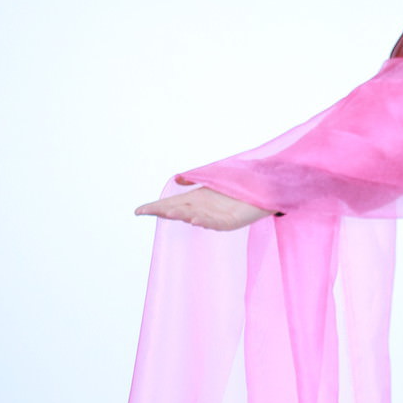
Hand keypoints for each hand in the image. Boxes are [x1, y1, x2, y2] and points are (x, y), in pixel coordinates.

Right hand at [134, 178, 278, 228]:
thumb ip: (196, 179)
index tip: (137, 211)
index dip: (155, 208)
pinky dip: (205, 220)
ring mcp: (216, 218)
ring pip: (195, 217)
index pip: (171, 205)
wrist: (264, 192)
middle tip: (149, 211)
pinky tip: (195, 218)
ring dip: (182, 216)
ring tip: (169, 213)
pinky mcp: (231, 222)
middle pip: (180, 211)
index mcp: (196, 201)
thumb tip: (178, 179)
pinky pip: (215, 223)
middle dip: (165, 211)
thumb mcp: (214, 179)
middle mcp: (203, 210)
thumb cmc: (238, 185)